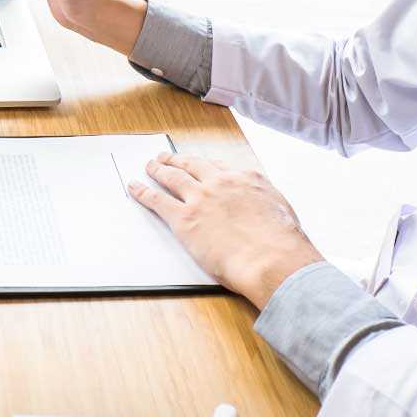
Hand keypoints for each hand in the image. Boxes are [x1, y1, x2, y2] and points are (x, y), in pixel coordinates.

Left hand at [128, 153, 323, 309]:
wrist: (270, 259)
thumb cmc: (282, 244)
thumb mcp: (281, 213)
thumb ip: (266, 206)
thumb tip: (263, 213)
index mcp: (247, 179)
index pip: (219, 166)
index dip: (204, 165)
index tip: (198, 164)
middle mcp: (221, 182)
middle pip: (193, 165)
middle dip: (178, 160)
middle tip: (166, 157)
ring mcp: (200, 198)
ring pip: (173, 177)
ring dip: (158, 169)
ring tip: (150, 166)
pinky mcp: (184, 219)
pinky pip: (157, 200)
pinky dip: (142, 192)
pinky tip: (134, 187)